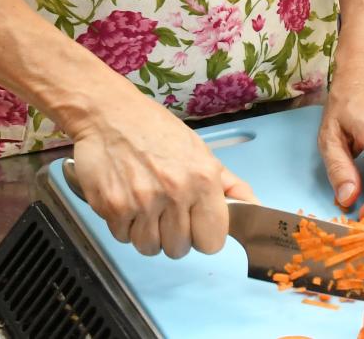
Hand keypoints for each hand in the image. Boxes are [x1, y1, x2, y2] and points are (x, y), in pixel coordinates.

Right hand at [65, 91, 255, 258]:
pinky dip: (123, 225)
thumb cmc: (155, 130)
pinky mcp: (112, 207)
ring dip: (146, 232)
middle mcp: (175, 192)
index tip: (195, 222)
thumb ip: (229, 185)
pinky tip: (125, 198)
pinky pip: (123, 238)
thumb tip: (256, 209)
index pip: (212, 242)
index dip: (203, 234)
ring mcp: (142, 202)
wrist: (107, 113)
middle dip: (172, 234)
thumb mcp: (200, 151)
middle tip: (164, 208)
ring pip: (149, 248)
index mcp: (203, 179)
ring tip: (144, 203)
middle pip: (179, 249)